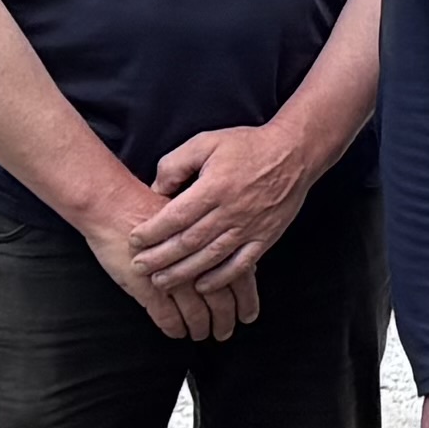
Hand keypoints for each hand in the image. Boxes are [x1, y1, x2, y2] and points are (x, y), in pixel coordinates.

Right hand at [77, 186, 254, 346]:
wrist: (114, 204)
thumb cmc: (151, 206)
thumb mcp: (194, 216)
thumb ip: (214, 238)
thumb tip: (233, 257)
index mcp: (214, 245)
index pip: (241, 282)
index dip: (246, 302)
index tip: (247, 315)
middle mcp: (198, 264)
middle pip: (221, 303)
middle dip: (225, 322)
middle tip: (225, 332)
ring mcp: (173, 279)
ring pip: (196, 314)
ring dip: (199, 328)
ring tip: (200, 333)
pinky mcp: (148, 289)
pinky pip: (167, 317)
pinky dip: (173, 328)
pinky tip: (176, 332)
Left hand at [127, 118, 318, 293]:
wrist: (294, 153)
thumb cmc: (248, 146)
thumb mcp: (206, 142)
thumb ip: (177, 163)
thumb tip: (157, 189)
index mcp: (214, 187)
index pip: (175, 216)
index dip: (152, 231)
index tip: (134, 240)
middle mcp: (231, 210)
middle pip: (189, 241)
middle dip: (160, 257)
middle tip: (139, 268)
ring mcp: (250, 227)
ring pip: (210, 257)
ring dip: (183, 273)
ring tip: (161, 282)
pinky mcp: (265, 237)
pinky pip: (241, 264)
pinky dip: (221, 277)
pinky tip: (203, 285)